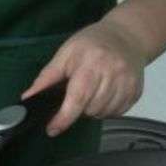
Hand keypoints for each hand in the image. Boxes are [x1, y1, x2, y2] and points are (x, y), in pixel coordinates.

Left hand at [22, 16, 147, 136]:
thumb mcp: (65, 54)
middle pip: (90, 109)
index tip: (52, 129)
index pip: (77, 98)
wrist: (126, 37)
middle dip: (78, 109)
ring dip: (92, 110)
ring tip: (92, 91)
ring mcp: (128, 84)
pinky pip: (117, 113)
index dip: (63, 118)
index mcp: (91, 64)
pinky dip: (106, 109)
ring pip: (103, 114)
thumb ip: (47, 78)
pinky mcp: (136, 92)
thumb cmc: (91, 43)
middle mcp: (113, 75)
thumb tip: (28, 98)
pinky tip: (104, 94)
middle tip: (77, 92)